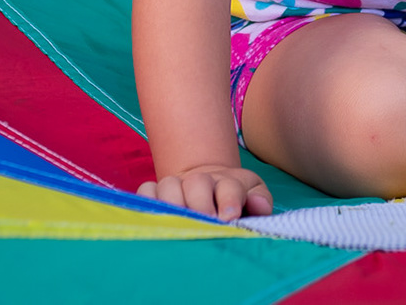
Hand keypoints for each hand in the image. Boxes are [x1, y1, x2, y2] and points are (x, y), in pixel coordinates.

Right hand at [137, 164, 272, 220]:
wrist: (209, 184)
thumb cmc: (235, 198)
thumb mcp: (253, 195)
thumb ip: (260, 202)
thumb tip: (260, 207)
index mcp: (228, 182)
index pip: (230, 187)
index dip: (229, 200)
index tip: (229, 218)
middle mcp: (201, 180)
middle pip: (197, 183)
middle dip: (200, 204)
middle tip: (205, 223)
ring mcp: (177, 184)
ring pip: (169, 185)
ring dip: (173, 204)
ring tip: (179, 224)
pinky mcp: (156, 191)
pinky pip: (146, 191)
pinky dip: (147, 202)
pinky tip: (155, 219)